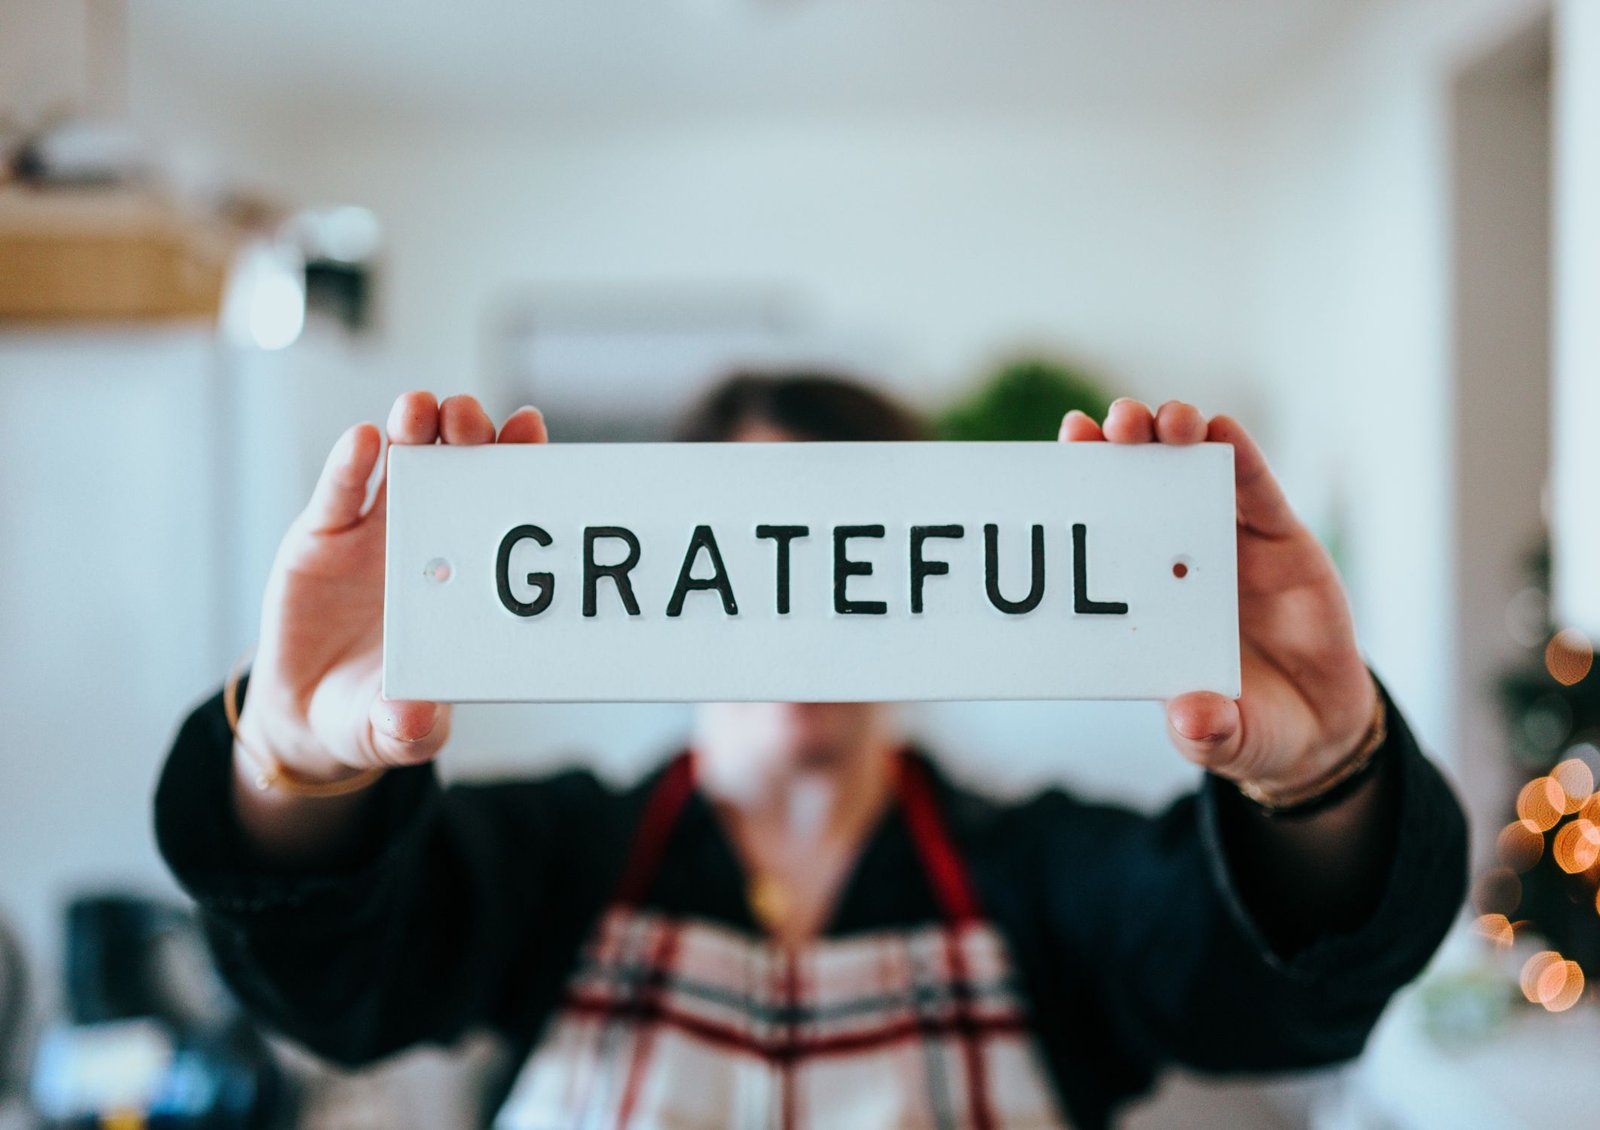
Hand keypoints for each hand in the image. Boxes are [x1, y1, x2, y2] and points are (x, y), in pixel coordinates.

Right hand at [236, 393, 548, 784]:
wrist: (310, 713)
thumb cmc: (377, 713)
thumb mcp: (397, 730)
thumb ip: (409, 727)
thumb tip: (413, 719)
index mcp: (466, 575)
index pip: (500, 506)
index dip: (518, 463)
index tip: (531, 428)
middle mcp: (429, 539)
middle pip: (457, 468)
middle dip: (467, 435)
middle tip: (471, 419)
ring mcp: (376, 532)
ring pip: (402, 462)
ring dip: (414, 429)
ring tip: (420, 410)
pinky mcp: (322, 535)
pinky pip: (340, 491)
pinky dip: (350, 463)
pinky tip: (363, 440)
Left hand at [1060, 399, 1379, 795]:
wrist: (1319, 724)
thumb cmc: (1249, 727)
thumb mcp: (1226, 738)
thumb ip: (1208, 731)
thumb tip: (1192, 719)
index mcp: (1145, 600)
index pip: (1103, 534)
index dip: (1080, 490)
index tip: (1061, 453)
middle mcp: (1177, 560)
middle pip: (1138, 485)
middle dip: (1119, 447)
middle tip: (1107, 426)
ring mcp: (1228, 543)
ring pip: (1193, 472)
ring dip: (1173, 437)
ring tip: (1159, 422)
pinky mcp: (1280, 538)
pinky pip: (1257, 489)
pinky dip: (1239, 454)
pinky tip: (1219, 429)